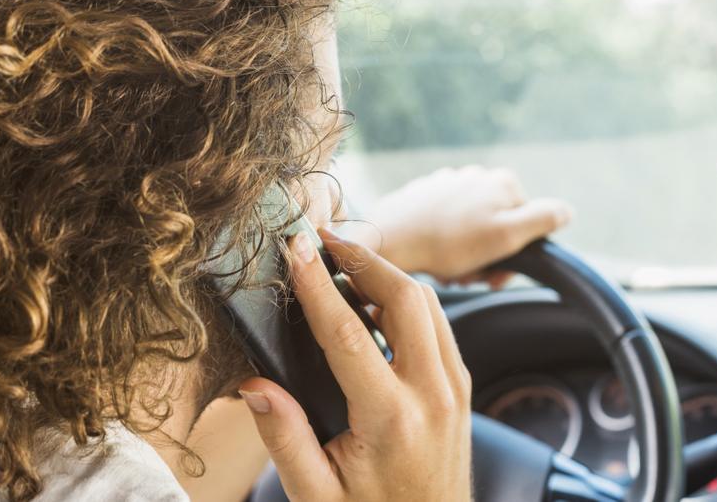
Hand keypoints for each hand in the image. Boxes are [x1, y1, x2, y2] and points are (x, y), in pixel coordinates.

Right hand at [237, 229, 471, 501]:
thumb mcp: (317, 494)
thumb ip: (284, 438)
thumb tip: (254, 385)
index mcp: (391, 419)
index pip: (348, 333)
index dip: (318, 284)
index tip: (297, 248)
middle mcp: (434, 395)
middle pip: (407, 297)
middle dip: (365, 259)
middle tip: (325, 241)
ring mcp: (455, 389)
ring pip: (431, 304)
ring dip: (389, 275)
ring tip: (344, 265)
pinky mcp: (462, 388)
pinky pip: (440, 325)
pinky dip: (409, 301)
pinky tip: (375, 302)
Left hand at [357, 166, 572, 284]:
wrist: (388, 241)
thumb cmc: (448, 243)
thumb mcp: (506, 236)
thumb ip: (543, 219)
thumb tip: (568, 211)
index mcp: (503, 182)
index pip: (527, 224)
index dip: (515, 255)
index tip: (494, 274)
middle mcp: (477, 175)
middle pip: (498, 226)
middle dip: (488, 256)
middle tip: (468, 277)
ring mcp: (447, 183)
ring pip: (471, 228)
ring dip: (465, 254)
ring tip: (448, 270)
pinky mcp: (422, 196)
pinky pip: (444, 224)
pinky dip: (443, 244)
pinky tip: (431, 258)